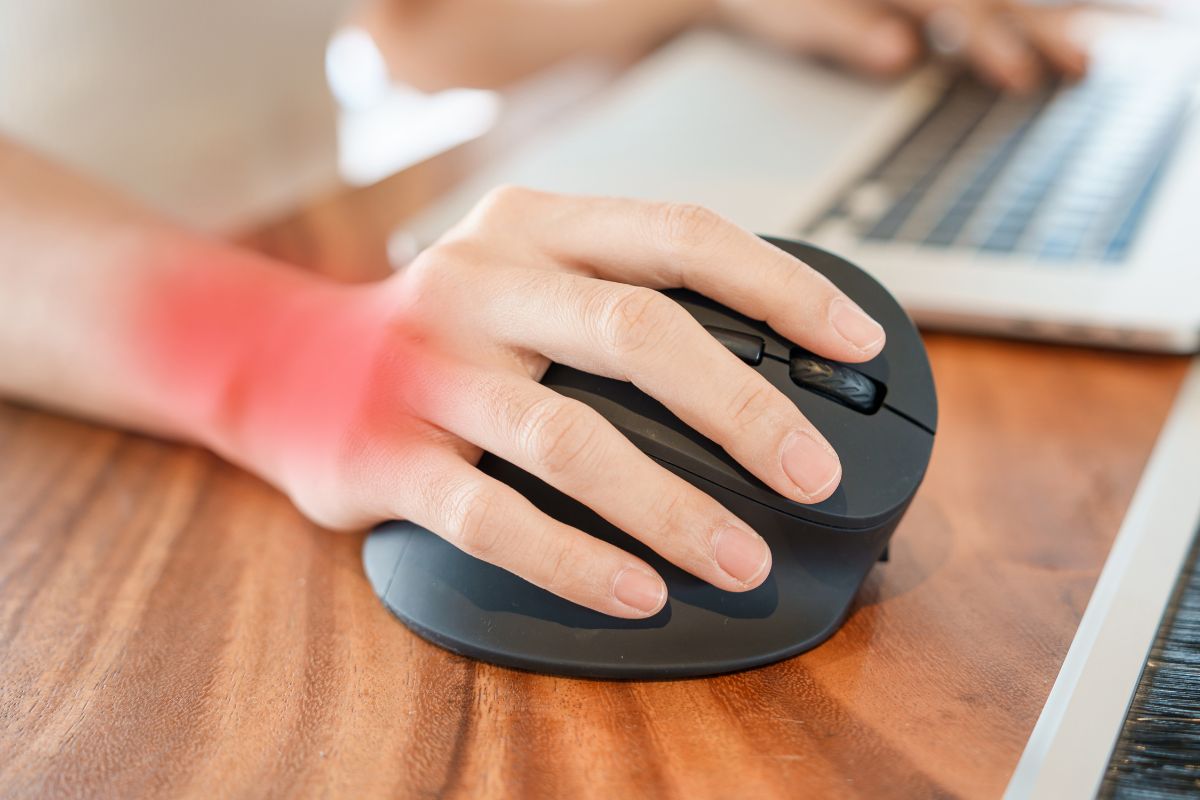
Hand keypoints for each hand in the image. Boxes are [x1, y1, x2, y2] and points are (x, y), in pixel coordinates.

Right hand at [228, 189, 885, 618]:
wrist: (280, 361)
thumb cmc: (438, 330)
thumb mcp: (523, 273)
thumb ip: (619, 295)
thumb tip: (766, 365)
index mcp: (533, 225)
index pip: (678, 235)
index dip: (779, 286)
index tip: (852, 341)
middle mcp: (481, 283)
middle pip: (637, 333)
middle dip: (743, 410)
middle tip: (810, 475)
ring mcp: (429, 370)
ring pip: (569, 438)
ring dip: (668, 507)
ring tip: (737, 558)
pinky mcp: (386, 455)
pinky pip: (493, 516)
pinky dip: (575, 562)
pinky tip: (637, 593)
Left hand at [716, 0, 1088, 90]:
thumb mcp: (793, 17)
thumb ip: (847, 32)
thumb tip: (904, 54)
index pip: (953, 2)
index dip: (990, 40)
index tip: (1021, 76)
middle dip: (1037, 29)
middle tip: (1081, 64)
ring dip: (1037, 23)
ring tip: (1081, 54)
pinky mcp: (913, 5)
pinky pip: (968, 11)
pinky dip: (1010, 24)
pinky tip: (1047, 38)